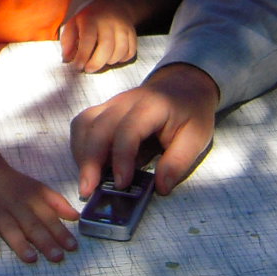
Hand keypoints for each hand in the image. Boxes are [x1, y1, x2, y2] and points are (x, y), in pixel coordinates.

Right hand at [0, 158, 78, 261]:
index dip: (61, 232)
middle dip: (45, 241)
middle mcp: (16, 205)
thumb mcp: (38, 188)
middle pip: (31, 224)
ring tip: (31, 258)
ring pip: (9, 227)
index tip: (72, 247)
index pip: (48, 217)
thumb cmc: (14, 184)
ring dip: (20, 242)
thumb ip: (57, 202)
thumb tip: (76, 217)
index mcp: (32, 199)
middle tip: (57, 257)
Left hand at [59, 0, 138, 72]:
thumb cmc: (90, 19)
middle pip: (106, 47)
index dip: (83, 55)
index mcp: (91, 19)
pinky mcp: (133, 34)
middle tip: (88, 69)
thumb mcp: (74, 24)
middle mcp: (109, 22)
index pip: (88, 39)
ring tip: (100, 61)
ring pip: (120, 51)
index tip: (77, 67)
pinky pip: (130, 52)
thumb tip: (67, 59)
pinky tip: (112, 57)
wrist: (114, 6)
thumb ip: (68, 41)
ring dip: (109, 61)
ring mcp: (123, 28)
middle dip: (96, 63)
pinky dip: (121, 59)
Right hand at [69, 63, 218, 198]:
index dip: (121, 158)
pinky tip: (88, 165)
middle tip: (89, 190)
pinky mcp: (103, 110)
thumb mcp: (196, 137)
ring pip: (84, 124)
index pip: (128, 130)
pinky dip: (80, 146)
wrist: (183, 84)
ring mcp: (111, 104)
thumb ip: (178, 162)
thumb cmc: (190, 112)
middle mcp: (125, 102)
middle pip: (98, 127)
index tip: (121, 184)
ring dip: (81, 154)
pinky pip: (83, 124)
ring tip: (87, 181)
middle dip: (90, 161)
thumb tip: (160, 188)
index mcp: (151, 106)